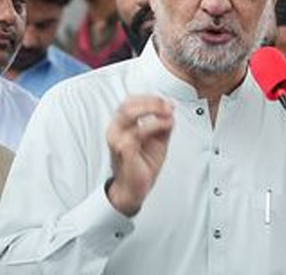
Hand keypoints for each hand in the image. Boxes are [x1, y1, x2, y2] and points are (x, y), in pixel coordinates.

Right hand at [106, 95, 173, 216]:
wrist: (133, 188)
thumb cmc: (141, 164)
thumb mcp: (157, 139)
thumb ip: (162, 124)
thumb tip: (170, 111)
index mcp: (120, 125)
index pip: (131, 102)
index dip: (150, 98)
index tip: (167, 102)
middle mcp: (115, 130)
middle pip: (128, 104)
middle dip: (151, 101)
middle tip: (168, 106)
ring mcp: (117, 139)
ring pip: (130, 114)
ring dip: (152, 109)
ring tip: (167, 113)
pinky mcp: (123, 150)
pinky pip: (137, 132)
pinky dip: (154, 125)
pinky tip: (165, 125)